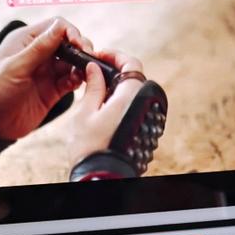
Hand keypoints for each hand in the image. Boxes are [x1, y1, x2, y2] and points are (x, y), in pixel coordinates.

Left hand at [0, 17, 92, 139]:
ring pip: (73, 62)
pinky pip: (71, 80)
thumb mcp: (16, 67)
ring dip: (82, 65)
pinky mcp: (52, 90)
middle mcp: (39, 54)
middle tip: (89, 59)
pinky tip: (79, 83)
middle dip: (81, 49)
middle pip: (68, 43)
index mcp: (27, 41)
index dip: (71, 33)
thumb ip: (39, 48)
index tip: (80, 45)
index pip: (56, 26)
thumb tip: (60, 27)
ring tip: (86, 72)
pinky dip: (78, 80)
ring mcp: (47, 72)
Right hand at [66, 50, 145, 166]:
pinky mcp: (146, 132)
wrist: (100, 178)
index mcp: (133, 96)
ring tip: (96, 90)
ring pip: (136, 94)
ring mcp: (148, 119)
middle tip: (94, 73)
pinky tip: (104, 108)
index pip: (131, 63)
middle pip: (135, 78)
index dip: (115, 56)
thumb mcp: (86, 113)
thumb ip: (93, 86)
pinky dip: (122, 103)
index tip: (99, 56)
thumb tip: (94, 69)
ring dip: (118, 88)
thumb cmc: (90, 148)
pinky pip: (136, 109)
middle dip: (115, 72)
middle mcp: (146, 105)